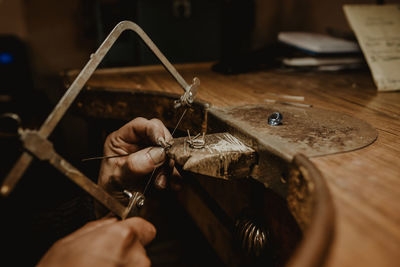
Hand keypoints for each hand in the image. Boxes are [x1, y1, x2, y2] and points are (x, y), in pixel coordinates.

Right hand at [37, 217, 155, 266]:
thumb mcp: (68, 243)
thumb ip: (97, 228)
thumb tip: (110, 223)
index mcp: (122, 237)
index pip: (145, 227)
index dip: (136, 231)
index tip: (128, 236)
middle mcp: (136, 257)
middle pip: (139, 249)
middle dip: (123, 253)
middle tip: (100, 260)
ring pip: (135, 266)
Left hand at [96, 117, 180, 216]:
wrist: (116, 215)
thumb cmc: (109, 195)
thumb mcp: (117, 178)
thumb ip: (135, 164)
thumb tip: (157, 153)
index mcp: (121, 141)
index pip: (140, 125)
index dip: (153, 130)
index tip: (162, 142)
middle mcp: (136, 145)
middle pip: (159, 136)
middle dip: (164, 152)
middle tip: (164, 165)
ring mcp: (150, 156)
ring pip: (168, 152)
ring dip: (169, 168)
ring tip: (160, 183)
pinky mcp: (160, 168)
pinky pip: (174, 166)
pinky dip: (175, 176)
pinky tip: (171, 185)